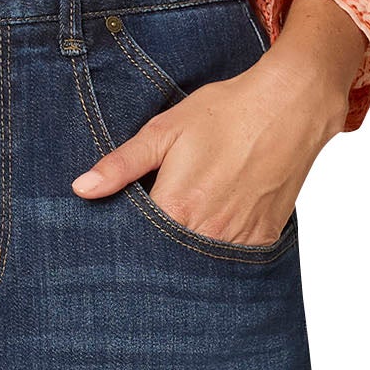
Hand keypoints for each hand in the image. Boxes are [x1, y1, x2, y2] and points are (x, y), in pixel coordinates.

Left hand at [70, 42, 352, 246]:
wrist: (288, 106)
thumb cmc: (225, 112)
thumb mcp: (165, 130)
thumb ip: (122, 165)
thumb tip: (81, 189)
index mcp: (176, 208)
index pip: (135, 242)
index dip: (125, 236)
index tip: (120, 226)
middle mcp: (207, 234)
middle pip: (168, 257)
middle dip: (155, 248)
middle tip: (157, 220)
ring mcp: (239, 241)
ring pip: (201, 262)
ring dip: (188, 249)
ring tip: (188, 219)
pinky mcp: (264, 240)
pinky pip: (233, 258)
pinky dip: (220, 248)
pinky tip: (217, 221)